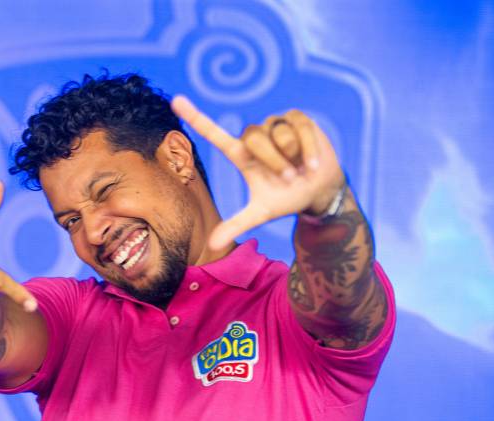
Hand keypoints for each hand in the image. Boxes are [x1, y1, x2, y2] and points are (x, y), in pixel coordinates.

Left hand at [171, 96, 346, 250]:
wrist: (318, 190)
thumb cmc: (285, 199)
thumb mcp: (260, 213)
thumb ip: (236, 225)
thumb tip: (211, 246)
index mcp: (240, 154)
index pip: (214, 133)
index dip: (195, 117)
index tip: (175, 101)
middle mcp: (254, 136)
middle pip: (254, 138)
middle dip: (274, 162)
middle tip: (288, 179)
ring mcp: (274, 124)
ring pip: (278, 133)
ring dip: (292, 156)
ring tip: (301, 169)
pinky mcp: (296, 118)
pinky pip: (299, 126)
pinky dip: (308, 147)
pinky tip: (313, 162)